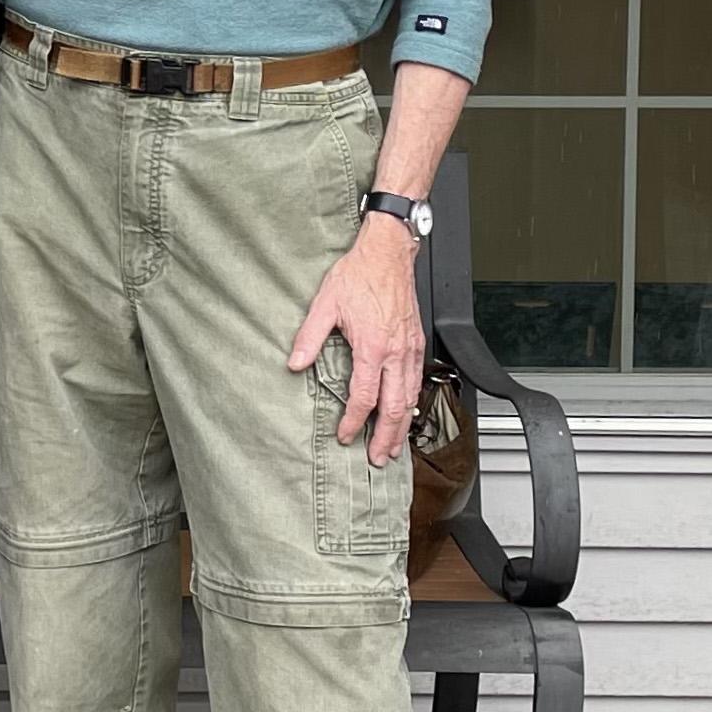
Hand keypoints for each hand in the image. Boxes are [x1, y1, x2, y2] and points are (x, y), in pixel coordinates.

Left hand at [287, 216, 425, 466]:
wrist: (388, 252)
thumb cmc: (359, 273)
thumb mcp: (325, 303)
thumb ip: (310, 336)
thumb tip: (295, 363)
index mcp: (372, 346)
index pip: (364, 397)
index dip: (353, 421)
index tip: (344, 436)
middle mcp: (395, 352)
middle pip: (394, 407)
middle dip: (386, 437)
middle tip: (378, 459)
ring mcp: (410, 348)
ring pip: (410, 398)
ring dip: (402, 427)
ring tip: (393, 447)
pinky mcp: (416, 342)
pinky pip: (416, 381)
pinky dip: (411, 404)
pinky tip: (404, 413)